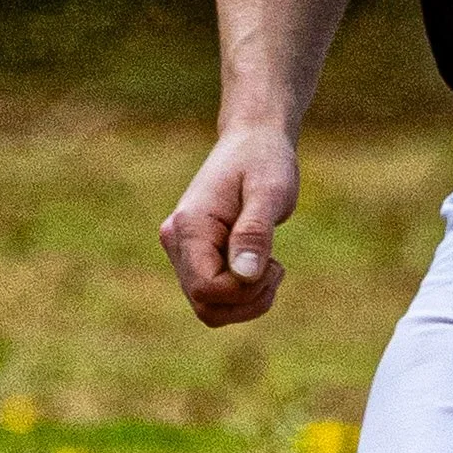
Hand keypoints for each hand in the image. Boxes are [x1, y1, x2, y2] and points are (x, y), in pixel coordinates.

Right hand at [159, 127, 300, 325]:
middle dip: (248, 300)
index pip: (206, 289)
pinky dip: (245, 295)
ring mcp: (183, 252)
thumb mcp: (269, 192)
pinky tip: (264, 266)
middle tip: (276, 267)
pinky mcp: (197, 257)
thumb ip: (255, 232)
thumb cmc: (264, 161)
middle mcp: (177, 242)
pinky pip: (216, 298)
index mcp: (189, 226)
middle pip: (206, 306)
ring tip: (273, 267)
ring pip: (209, 309)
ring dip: (248, 302)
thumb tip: (245, 275)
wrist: (254, 143)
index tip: (273, 264)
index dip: (243, 290)